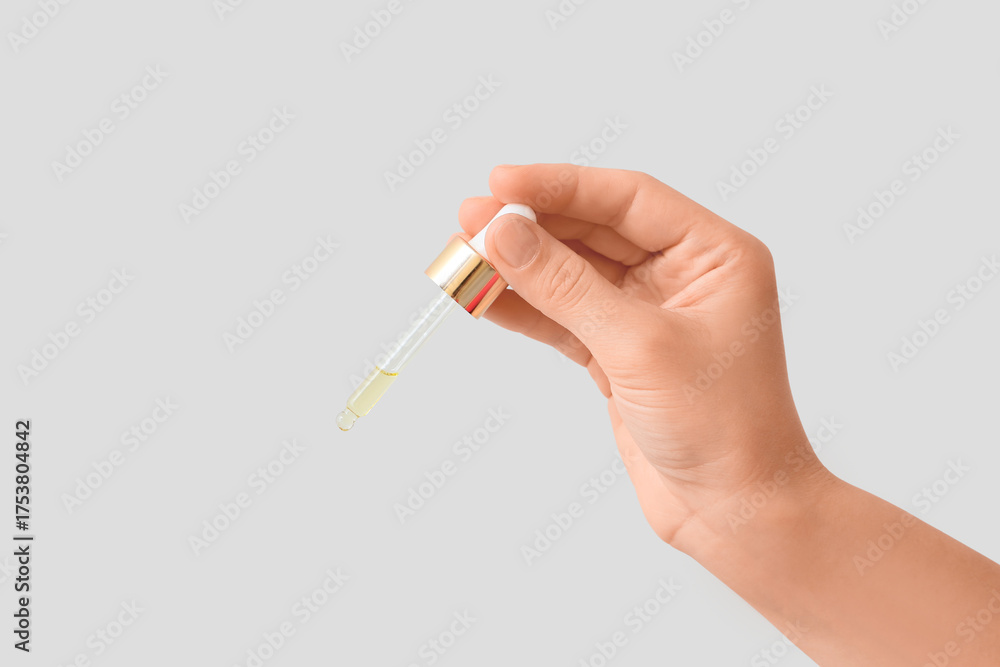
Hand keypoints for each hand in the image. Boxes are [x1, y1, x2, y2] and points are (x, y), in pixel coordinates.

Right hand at [458, 164, 832, 547]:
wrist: (734, 513)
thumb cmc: (721, 427)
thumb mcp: (638, 346)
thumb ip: (566, 287)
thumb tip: (502, 234)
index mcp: (714, 255)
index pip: (627, 198)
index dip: (561, 186)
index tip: (501, 183)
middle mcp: (682, 276)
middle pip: (592, 232)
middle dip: (530, 228)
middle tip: (468, 221)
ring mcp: (646, 315)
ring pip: (570, 275)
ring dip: (517, 269)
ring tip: (460, 258)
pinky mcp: (618, 354)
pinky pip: (562, 318)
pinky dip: (523, 310)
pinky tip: (482, 299)